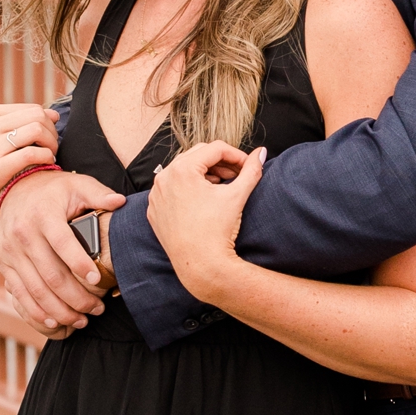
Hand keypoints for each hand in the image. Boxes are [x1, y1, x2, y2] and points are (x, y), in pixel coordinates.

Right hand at [0, 102, 62, 233]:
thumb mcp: (0, 138)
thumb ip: (25, 124)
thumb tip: (54, 115)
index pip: (33, 109)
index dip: (48, 124)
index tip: (48, 140)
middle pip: (37, 117)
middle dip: (52, 133)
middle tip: (52, 149)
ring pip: (36, 131)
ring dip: (51, 145)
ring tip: (50, 156)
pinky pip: (31, 154)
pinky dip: (46, 157)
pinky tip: (47, 164)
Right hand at [0, 165, 124, 335]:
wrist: (15, 189)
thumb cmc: (55, 190)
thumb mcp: (77, 185)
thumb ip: (99, 194)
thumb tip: (120, 202)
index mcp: (43, 214)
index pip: (62, 243)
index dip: (80, 264)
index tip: (98, 279)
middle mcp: (22, 234)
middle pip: (51, 274)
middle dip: (76, 297)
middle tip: (97, 309)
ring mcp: (9, 251)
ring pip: (35, 290)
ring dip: (60, 311)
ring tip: (82, 320)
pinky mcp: (3, 263)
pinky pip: (19, 294)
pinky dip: (36, 312)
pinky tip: (55, 322)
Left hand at [145, 142, 265, 304]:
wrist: (201, 265)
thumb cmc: (217, 231)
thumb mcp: (237, 195)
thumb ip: (251, 170)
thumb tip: (261, 153)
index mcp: (183, 169)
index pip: (214, 149)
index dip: (236, 155)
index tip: (247, 166)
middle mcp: (164, 178)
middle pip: (196, 156)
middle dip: (219, 163)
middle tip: (235, 176)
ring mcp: (156, 195)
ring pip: (182, 172)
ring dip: (203, 175)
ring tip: (220, 187)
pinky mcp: (154, 210)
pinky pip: (171, 190)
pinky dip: (187, 190)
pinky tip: (203, 202)